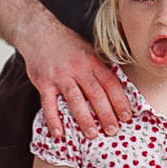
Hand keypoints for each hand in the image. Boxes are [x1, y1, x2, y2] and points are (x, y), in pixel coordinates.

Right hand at [18, 13, 132, 141]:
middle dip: (106, 114)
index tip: (127, 116)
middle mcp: (78, 68)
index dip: (120, 100)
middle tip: (113, 131)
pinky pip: (49, 104)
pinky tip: (59, 133)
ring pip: (75, 100)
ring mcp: (60, 76)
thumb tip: (116, 88)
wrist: (39, 32)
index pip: (110, 83)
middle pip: (95, 94)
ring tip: (92, 134)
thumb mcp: (88, 50)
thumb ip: (99, 68)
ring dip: (84, 119)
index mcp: (92, 61)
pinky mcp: (44, 82)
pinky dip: (53, 119)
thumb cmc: (67, 44)